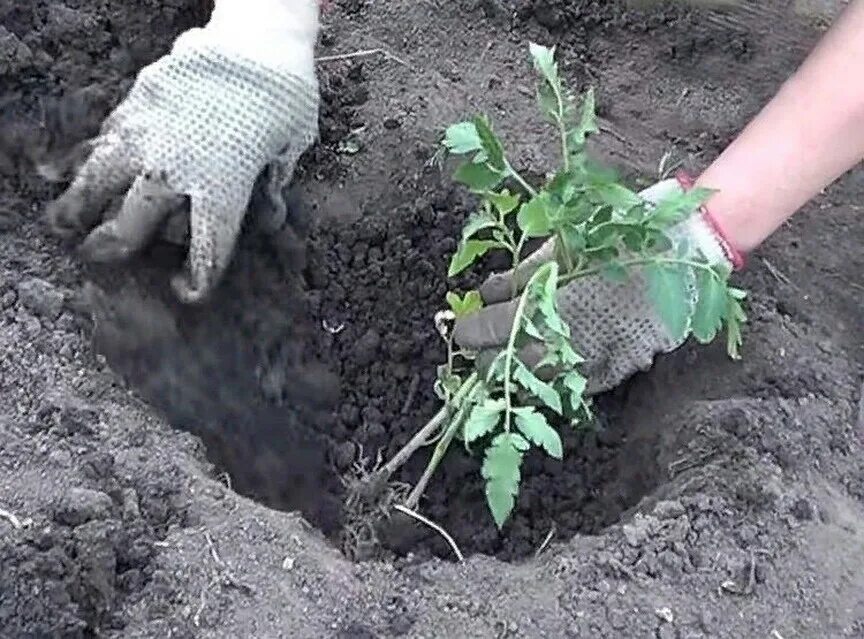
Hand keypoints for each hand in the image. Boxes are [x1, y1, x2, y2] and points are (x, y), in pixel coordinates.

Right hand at [45, 0, 320, 302]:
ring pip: (99, 181)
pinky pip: (100, 139)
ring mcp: (148, 134)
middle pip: (133, 222)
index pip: (205, 249)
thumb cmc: (284, 97)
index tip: (187, 292)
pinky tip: (66, 170)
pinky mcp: (133, 104)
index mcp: (222, 188)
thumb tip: (269, 219)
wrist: (258, 38)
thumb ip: (274, 188)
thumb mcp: (292, 151)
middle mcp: (177, 168)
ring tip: (63, 224)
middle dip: (113, 246)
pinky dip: (82, 158)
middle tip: (100, 257)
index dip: (196, 279)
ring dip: (79, 206)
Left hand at [452, 176, 740, 395]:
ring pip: (539, 385)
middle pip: (510, 365)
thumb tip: (486, 291)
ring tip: (504, 360)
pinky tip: (542, 370)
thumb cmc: (623, 239)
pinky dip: (551, 381)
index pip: (497, 328)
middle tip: (477, 347)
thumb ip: (522, 273)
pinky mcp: (617, 373)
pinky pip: (573, 388)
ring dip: (514, 375)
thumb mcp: (564, 247)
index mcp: (553, 304)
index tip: (460, 328)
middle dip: (486, 358)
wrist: (689, 254)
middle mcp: (570, 341)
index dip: (472, 330)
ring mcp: (596, 362)